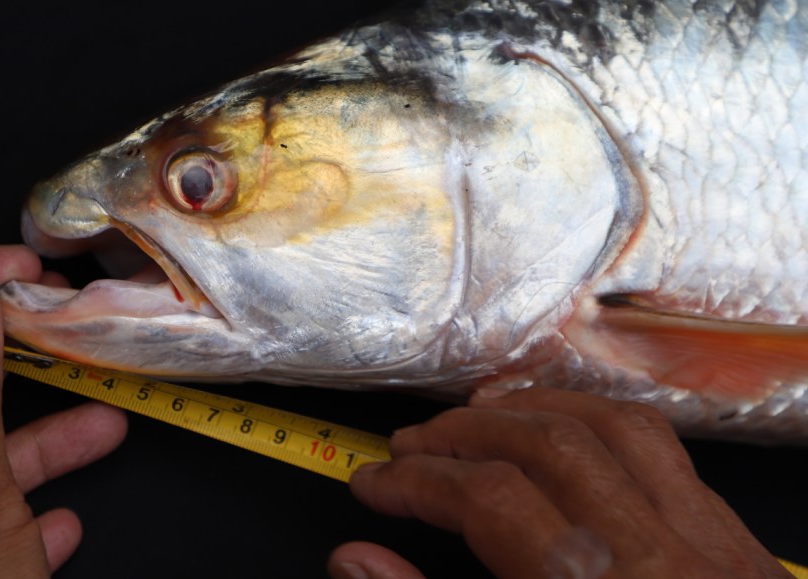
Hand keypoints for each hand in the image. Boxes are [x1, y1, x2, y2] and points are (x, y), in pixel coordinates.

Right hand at [329, 387, 789, 578]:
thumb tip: (357, 560)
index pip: (491, 501)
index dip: (417, 483)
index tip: (376, 484)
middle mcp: (657, 561)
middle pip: (549, 447)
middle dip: (463, 434)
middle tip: (412, 447)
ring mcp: (707, 544)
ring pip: (616, 429)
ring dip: (532, 409)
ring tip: (476, 415)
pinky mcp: (736, 544)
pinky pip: (667, 450)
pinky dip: (600, 422)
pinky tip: (564, 428)